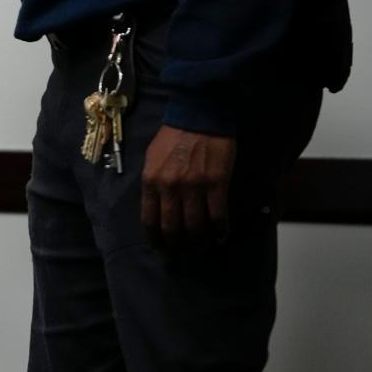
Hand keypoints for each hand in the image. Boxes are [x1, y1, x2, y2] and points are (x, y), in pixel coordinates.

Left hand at [141, 125, 237, 249]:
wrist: (198, 115)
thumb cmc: (173, 135)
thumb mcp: (152, 158)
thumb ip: (152, 183)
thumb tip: (155, 207)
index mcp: (151, 181)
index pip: (149, 220)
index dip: (155, 240)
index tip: (160, 250)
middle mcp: (170, 187)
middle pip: (172, 228)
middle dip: (177, 247)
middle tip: (182, 256)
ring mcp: (194, 187)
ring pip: (195, 226)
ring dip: (199, 243)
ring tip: (202, 249)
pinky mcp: (216, 184)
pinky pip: (218, 215)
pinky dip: (220, 230)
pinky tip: (221, 236)